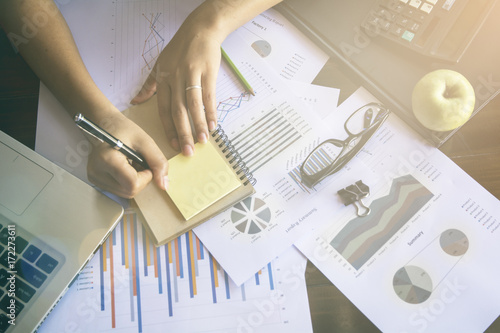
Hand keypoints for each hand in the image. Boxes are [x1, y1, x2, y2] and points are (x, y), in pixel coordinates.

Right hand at [86, 112, 168, 198]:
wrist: (104, 124)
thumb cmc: (123, 129)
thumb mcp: (145, 142)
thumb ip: (158, 162)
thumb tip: (164, 185)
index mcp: (107, 160)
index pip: (133, 184)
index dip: (146, 177)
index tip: (146, 164)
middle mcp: (97, 172)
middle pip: (129, 191)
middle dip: (142, 180)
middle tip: (140, 163)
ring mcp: (94, 178)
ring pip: (125, 193)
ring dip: (135, 182)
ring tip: (132, 164)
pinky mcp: (95, 180)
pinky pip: (119, 190)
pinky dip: (127, 182)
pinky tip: (126, 168)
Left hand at [131, 16, 219, 155]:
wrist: (200, 30)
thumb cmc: (179, 48)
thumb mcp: (159, 64)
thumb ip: (149, 85)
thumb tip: (135, 100)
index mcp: (164, 80)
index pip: (164, 109)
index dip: (169, 128)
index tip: (173, 146)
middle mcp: (176, 79)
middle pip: (179, 111)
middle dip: (183, 133)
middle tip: (188, 152)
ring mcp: (193, 76)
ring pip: (194, 105)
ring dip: (198, 125)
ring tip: (203, 141)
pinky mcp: (208, 73)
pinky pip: (209, 96)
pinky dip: (211, 112)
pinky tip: (213, 125)